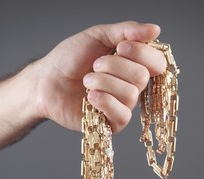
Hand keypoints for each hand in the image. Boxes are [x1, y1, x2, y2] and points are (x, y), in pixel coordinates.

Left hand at [34, 21, 166, 132]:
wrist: (46, 81)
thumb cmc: (69, 59)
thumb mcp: (98, 36)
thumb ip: (127, 31)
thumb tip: (155, 29)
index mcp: (133, 64)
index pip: (157, 62)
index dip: (142, 53)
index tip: (120, 46)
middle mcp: (133, 86)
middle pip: (142, 77)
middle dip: (114, 67)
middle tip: (94, 65)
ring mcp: (124, 105)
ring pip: (130, 94)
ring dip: (103, 82)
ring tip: (86, 81)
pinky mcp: (113, 123)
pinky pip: (122, 114)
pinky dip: (104, 101)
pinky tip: (89, 97)